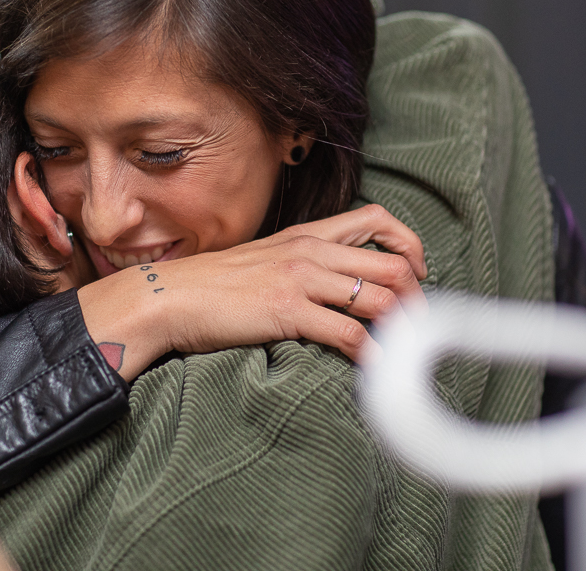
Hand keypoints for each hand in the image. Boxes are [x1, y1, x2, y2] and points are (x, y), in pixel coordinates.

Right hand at [78, 205, 425, 379]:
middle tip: (415, 324)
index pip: (377, 218)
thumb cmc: (214, 285)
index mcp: (307, 234)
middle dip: (415, 296)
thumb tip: (336, 284)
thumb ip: (302, 262)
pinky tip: (374, 368)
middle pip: (391, 262)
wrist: (170, 296)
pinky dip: (370, 354)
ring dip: (400, 327)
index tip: (416, 273)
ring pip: (378, 296)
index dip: (409, 244)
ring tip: (403, 350)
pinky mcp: (287, 310)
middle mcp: (310, 250)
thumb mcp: (265, 258)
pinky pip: (347, 333)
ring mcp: (299, 279)